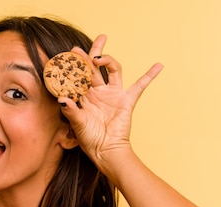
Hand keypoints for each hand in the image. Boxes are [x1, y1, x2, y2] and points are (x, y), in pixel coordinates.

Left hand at [59, 35, 162, 174]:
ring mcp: (113, 94)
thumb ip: (71, 110)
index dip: (75, 65)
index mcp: (84, 95)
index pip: (79, 75)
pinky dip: (149, 76)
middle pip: (94, 67)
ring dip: (107, 59)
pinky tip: (158, 65)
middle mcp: (98, 91)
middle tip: (89, 41)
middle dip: (91, 52)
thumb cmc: (89, 139)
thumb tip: (61, 99)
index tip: (70, 53)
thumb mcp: (77, 123)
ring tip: (99, 57)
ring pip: (112, 69)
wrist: (106, 151)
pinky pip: (140, 86)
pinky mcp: (126, 100)